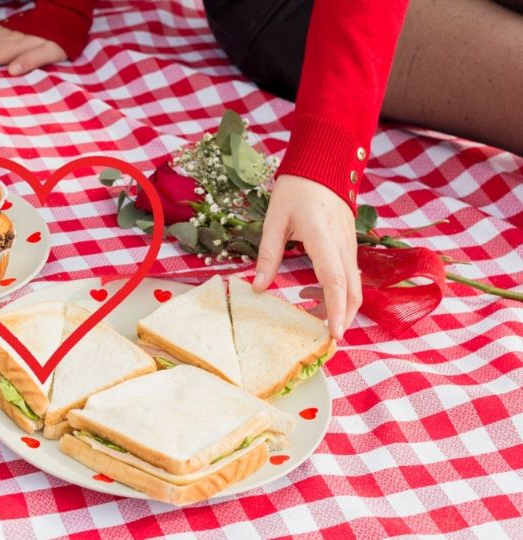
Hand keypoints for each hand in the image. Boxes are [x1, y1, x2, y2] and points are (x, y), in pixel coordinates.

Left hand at [253, 175, 361, 339]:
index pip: (335, 281)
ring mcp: (350, 244)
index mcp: (323, 237)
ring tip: (310, 315)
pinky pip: (349, 274)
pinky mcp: (349, 244)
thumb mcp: (274, 221)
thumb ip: (268, 256)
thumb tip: (259, 288)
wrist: (321, 166)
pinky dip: (337, 291)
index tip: (334, 334)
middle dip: (343, 317)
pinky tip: (311, 294)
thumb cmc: (295, 190)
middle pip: (353, 290)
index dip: (335, 310)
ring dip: (339, 305)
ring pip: (355, 285)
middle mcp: (343, 244)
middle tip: (325, 338)